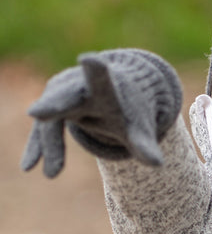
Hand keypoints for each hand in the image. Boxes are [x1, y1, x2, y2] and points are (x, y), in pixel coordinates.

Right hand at [21, 49, 182, 177]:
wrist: (112, 92)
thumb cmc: (128, 112)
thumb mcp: (138, 129)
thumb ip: (144, 145)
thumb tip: (159, 164)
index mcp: (105, 89)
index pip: (102, 80)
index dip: (96, 72)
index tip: (89, 59)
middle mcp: (79, 88)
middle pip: (65, 97)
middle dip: (53, 105)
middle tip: (37, 113)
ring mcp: (60, 98)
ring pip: (51, 121)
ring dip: (50, 146)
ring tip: (53, 174)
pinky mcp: (50, 110)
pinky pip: (43, 132)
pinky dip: (38, 149)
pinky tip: (30, 167)